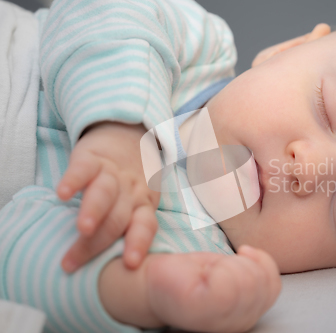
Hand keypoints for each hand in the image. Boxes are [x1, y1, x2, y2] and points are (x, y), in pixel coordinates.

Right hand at [57, 121, 160, 272]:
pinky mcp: (93, 158)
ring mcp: (112, 174)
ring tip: (82, 229)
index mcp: (143, 204)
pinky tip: (62, 193)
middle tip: (75, 262)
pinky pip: (83, 169)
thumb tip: (121, 265)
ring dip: (94, 212)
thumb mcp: (140, 201)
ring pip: (105, 193)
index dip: (139, 244)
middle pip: (118, 217)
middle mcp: (130, 191)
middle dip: (99, 242)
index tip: (131, 264)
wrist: (126, 136)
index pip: (146, 226)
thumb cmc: (130, 182)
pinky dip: (73, 180)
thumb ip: (132, 225)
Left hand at [146, 246, 281, 332]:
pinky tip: (209, 268)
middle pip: (262, 284)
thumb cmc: (195, 271)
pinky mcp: (199, 310)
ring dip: (231, 264)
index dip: (262, 262)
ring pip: (248, 283)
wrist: (156, 276)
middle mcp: (237, 324)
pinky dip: (221, 268)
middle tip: (221, 263)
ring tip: (213, 268)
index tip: (242, 251)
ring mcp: (218, 321)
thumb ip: (255, 270)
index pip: (273, 287)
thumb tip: (255, 256)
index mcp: (247, 314)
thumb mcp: (233, 267)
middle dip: (244, 262)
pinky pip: (228, 287)